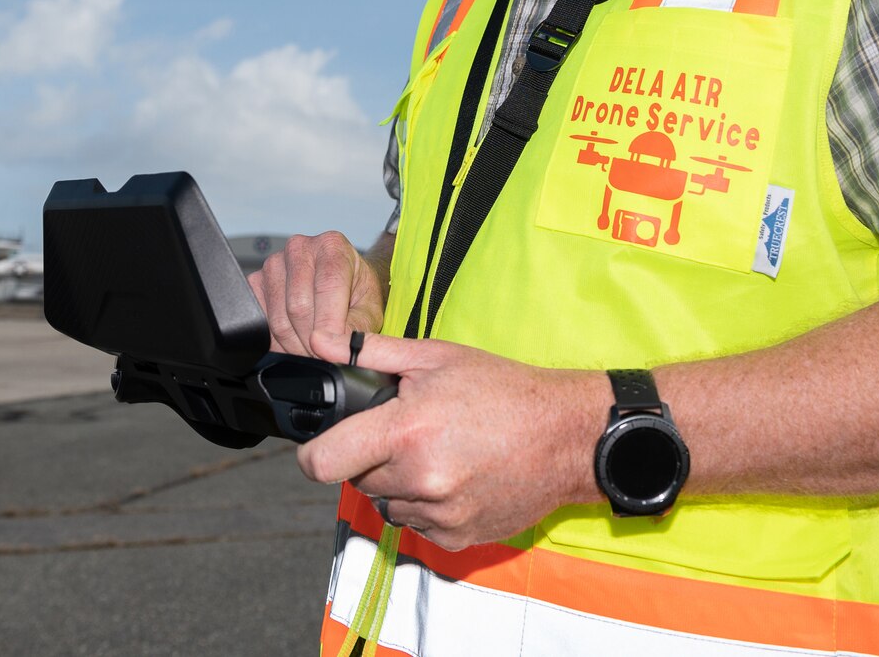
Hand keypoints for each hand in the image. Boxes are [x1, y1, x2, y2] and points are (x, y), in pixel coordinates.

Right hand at [247, 232, 384, 357]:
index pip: (327, 286)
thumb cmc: (357, 295)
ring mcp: (272, 264)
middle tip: (326, 354)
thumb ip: (356, 330)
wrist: (342, 287)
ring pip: (278, 320)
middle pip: (299, 307)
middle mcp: (299, 248)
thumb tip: (334, 349)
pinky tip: (296, 338)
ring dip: (296, 346)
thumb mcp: (369, 312)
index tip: (333, 350)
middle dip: (313, 342)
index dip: (329, 324)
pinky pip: (260, 324)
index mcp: (331, 246)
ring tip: (314, 348)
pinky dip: (278, 342)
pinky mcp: (254, 283)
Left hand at [296, 331, 606, 551]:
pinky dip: (428, 506)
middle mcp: (419, 480)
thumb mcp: (437, 357)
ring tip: (437, 454)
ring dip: (399, 484)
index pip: (322, 462)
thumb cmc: (503, 390)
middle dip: (371, 458)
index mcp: (406, 432)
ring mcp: (439, 514)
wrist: (566, 436)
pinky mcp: (457, 538)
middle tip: (407, 434)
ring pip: (388, 504)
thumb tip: (321, 341)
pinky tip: (457, 478)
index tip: (323, 446)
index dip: (313, 454)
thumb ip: (371, 352)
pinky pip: (419, 526)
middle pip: (358, 479)